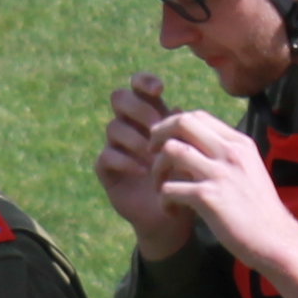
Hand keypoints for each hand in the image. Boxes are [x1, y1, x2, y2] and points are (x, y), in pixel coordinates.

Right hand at [95, 76, 187, 251]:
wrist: (173, 216)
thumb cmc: (186, 179)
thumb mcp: (191, 152)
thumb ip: (184, 130)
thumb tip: (179, 109)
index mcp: (150, 115)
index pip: (138, 86)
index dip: (143, 81)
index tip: (159, 90)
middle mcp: (130, 126)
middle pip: (118, 98)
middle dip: (138, 108)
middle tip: (156, 125)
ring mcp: (116, 147)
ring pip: (113, 127)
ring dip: (135, 139)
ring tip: (154, 156)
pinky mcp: (107, 171)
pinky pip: (106, 156)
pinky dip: (125, 161)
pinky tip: (143, 171)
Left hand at [149, 116, 297, 297]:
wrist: (275, 239)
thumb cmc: (258, 210)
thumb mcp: (247, 171)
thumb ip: (224, 156)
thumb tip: (193, 147)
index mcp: (239, 143)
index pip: (197, 116)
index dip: (173, 125)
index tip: (165, 143)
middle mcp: (230, 152)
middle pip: (182, 122)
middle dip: (158, 136)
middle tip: (151, 155)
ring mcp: (219, 173)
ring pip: (171, 151)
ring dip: (157, 169)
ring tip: (160, 187)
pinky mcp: (208, 198)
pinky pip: (169, 188)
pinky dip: (163, 200)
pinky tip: (171, 211)